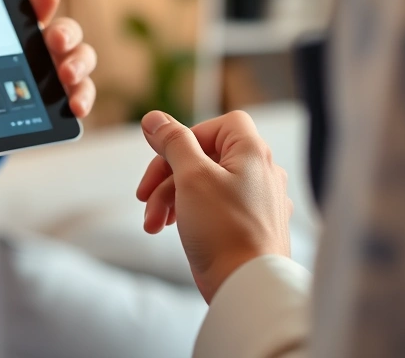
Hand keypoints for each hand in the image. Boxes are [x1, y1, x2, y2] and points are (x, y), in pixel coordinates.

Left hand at [30, 0, 96, 116]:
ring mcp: (61, 72)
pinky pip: (83, 95)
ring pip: (81, 59)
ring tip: (68, 75)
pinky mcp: (69, 98)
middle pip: (64, 31)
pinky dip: (84, 99)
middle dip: (64, 32)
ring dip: (79, 64)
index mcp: (23, 32)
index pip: (36, 7)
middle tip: (57, 40)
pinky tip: (76, 107)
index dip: (43, 0)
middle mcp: (46, 47)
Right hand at [135, 111, 292, 302]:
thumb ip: (173, 142)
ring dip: (170, 198)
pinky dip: (189, 213)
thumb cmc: (225, 231)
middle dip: (166, 176)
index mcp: (253, 153)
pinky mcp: (248, 224)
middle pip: (204, 156)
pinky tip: (169, 228)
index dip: (186, 137)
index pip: (216, 126)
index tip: (163, 157)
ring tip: (152, 222)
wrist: (247, 285)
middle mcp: (260, 172)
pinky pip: (213, 207)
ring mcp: (256, 200)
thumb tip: (155, 119)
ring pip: (204, 184)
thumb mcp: (191, 177)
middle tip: (144, 195)